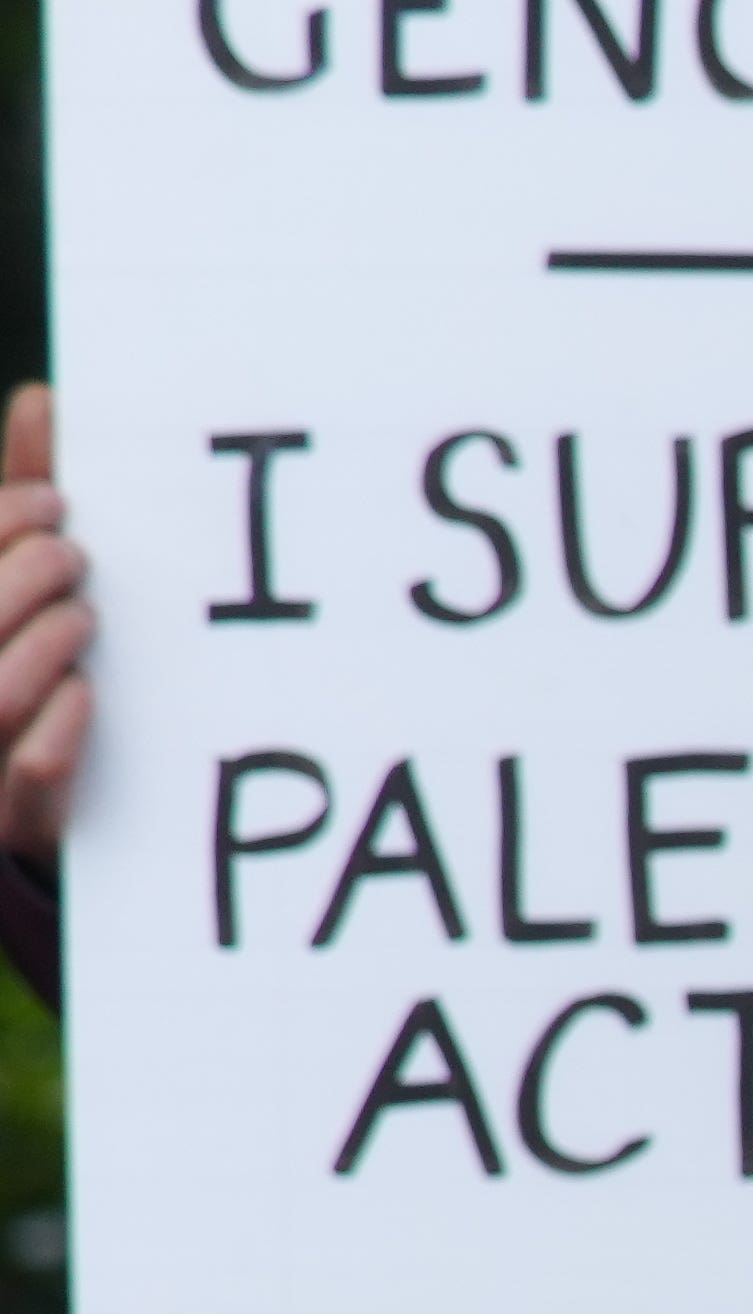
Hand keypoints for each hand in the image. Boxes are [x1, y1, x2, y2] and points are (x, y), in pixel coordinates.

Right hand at [0, 390, 78, 864]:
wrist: (21, 799)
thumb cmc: (17, 658)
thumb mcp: (11, 579)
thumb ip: (16, 503)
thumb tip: (46, 398)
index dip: (0, 522)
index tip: (57, 502)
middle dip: (24, 575)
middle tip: (77, 555)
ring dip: (46, 644)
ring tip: (85, 619)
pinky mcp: (9, 820)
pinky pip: (27, 777)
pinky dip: (62, 731)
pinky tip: (87, 695)